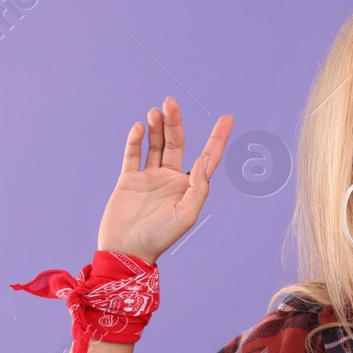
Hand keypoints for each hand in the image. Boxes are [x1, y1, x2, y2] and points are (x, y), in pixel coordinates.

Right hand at [97, 98, 231, 263]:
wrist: (125, 251)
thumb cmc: (159, 238)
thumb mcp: (185, 215)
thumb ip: (198, 188)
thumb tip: (203, 161)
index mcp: (188, 187)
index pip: (207, 157)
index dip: (217, 138)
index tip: (227, 118)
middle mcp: (170, 179)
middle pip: (177, 143)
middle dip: (175, 122)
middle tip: (171, 102)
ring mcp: (149, 178)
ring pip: (155, 145)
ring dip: (157, 127)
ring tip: (156, 112)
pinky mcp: (129, 180)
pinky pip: (133, 154)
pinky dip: (136, 140)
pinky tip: (141, 128)